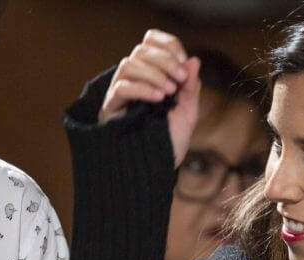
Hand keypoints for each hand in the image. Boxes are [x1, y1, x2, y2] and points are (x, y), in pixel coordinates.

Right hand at [99, 29, 201, 166]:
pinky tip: (158, 98)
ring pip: (128, 65)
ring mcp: (119, 95)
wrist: (155, 173)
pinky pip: (120, 88)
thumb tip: (193, 60)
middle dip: (163, 60)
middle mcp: (132, 82)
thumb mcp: (186, 113)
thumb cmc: (169, 145)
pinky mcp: (110, 110)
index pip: (150, 43)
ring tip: (169, 92)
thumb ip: (190, 88)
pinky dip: (142, 88)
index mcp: (149, 77)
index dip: (167, 45)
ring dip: (153, 74)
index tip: (184, 62)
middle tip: (179, 79)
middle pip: (140, 51)